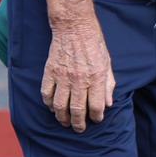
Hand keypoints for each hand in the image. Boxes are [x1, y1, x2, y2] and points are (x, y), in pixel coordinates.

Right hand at [41, 15, 114, 132]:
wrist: (74, 28)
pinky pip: (46, 93)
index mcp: (96, 78)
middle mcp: (79, 80)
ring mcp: (62, 77)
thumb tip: (108, 104)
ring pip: (60, 105)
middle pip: (77, 110)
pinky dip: (49, 104)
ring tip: (65, 122)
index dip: (96, 117)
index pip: (96, 106)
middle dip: (78, 123)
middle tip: (79, 129)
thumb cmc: (94, 45)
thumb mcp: (107, 64)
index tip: (96, 120)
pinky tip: (53, 108)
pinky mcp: (50, 72)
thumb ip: (108, 85)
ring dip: (62, 118)